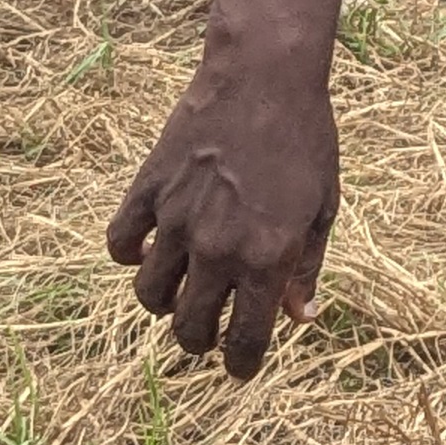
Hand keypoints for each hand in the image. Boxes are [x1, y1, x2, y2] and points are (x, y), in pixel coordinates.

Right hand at [105, 49, 341, 378]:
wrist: (264, 77)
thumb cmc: (307, 139)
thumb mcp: (324, 206)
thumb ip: (307, 267)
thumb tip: (300, 318)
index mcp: (268, 257)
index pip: (246, 339)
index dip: (241, 364)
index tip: (240, 367)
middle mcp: (218, 249)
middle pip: (192, 327)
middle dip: (201, 341)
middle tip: (209, 334)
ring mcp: (177, 221)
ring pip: (151, 295)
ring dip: (165, 304)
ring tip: (181, 293)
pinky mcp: (148, 191)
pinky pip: (121, 245)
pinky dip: (129, 256)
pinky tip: (148, 250)